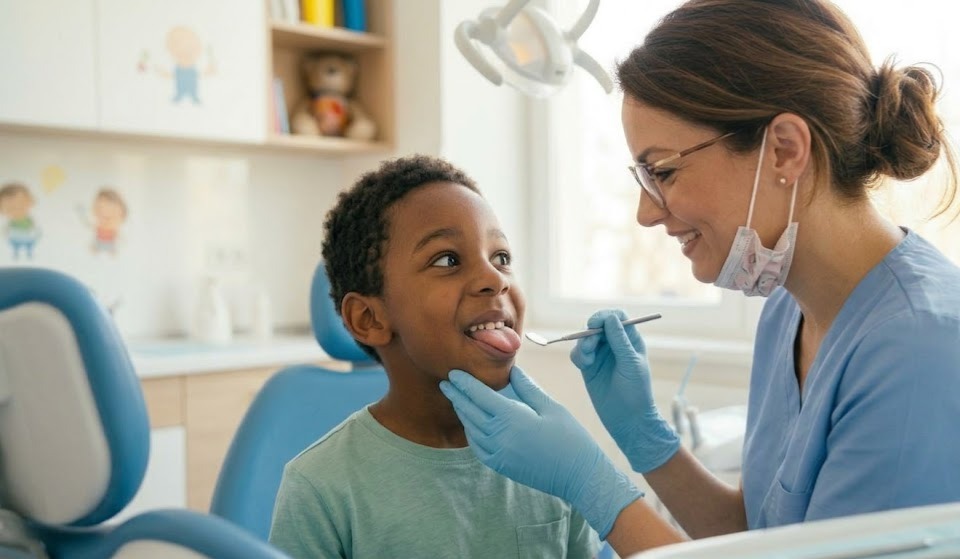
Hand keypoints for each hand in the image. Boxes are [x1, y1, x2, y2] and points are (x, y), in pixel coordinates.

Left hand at [440, 366, 642, 538]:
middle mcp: (500, 437)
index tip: (453, 372)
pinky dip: (471, 432)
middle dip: (457, 396)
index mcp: (512, 418)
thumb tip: (513, 371)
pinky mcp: (501, 466)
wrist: (579, 476)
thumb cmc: (570, 438)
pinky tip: (471, 423)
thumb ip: (528, 388)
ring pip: (471, 429)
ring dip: (462, 413)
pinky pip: (478, 446)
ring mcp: (498, 454)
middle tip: (446, 383)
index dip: (465, 383)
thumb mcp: (551, 407)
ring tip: (457, 399)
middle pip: (470, 412)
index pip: (480, 396)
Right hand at [570, 309, 679, 472]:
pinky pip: (577, 353)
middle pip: (598, 324)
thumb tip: (610, 318)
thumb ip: (620, 340)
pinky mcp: (588, 367)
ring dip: (583, 345)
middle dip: (590, 332)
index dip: (606, 316)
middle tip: (590, 345)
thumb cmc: (636, 391)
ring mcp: (600, 355)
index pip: (617, 317)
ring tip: (588, 361)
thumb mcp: (631, 363)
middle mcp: (614, 344)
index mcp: (630, 340)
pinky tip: (585, 366)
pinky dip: (578, 356)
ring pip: (584, 338)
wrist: (627, 419)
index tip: (597, 324)